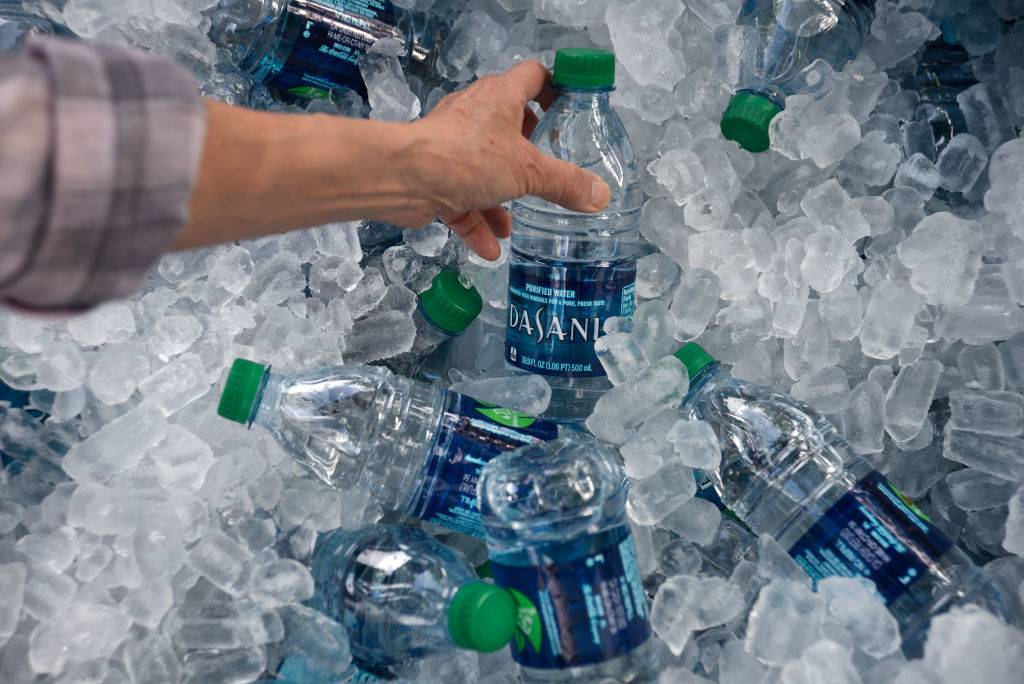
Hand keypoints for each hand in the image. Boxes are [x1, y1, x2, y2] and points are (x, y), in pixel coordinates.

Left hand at [400, 60, 611, 259]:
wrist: (403, 177)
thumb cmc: (466, 157)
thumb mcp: (528, 172)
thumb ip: (565, 184)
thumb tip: (600, 195)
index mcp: (500, 97)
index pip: (534, 76)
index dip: (556, 88)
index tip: (572, 110)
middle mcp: (476, 115)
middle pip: (511, 125)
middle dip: (529, 153)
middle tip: (549, 171)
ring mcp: (453, 145)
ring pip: (485, 169)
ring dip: (501, 199)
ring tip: (516, 224)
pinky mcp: (435, 175)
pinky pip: (462, 200)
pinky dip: (476, 222)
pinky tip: (490, 249)